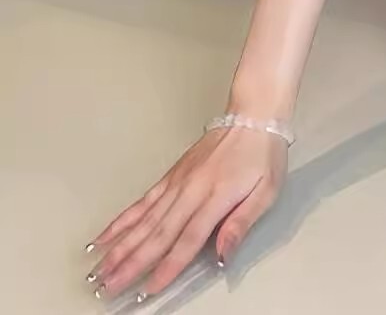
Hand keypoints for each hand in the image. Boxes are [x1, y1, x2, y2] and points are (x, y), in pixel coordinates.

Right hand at [87, 125, 287, 301]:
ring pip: (143, 220)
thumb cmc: (263, 154)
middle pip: (157, 234)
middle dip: (130, 264)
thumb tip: (223, 256)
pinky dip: (121, 220)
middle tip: (107, 287)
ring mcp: (177, 182)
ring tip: (98, 269)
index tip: (148, 291)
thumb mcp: (267, 190)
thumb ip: (241, 224)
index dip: (167, 267)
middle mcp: (191, 190)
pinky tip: (104, 236)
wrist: (252, 114)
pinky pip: (142, 201)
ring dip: (119, 247)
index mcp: (216, 197)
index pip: (187, 240)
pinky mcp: (171, 175)